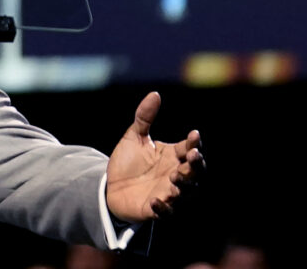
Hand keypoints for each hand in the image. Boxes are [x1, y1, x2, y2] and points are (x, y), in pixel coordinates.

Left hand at [105, 92, 203, 221]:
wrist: (110, 187)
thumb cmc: (128, 163)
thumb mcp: (134, 137)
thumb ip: (144, 117)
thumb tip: (155, 93)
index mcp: (173, 157)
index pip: (189, 149)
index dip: (194, 143)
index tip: (194, 135)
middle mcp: (175, 175)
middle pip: (194, 172)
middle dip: (196, 165)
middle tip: (193, 155)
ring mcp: (167, 194)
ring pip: (184, 193)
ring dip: (183, 185)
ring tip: (174, 176)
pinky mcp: (155, 209)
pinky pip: (165, 212)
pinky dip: (162, 208)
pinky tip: (155, 200)